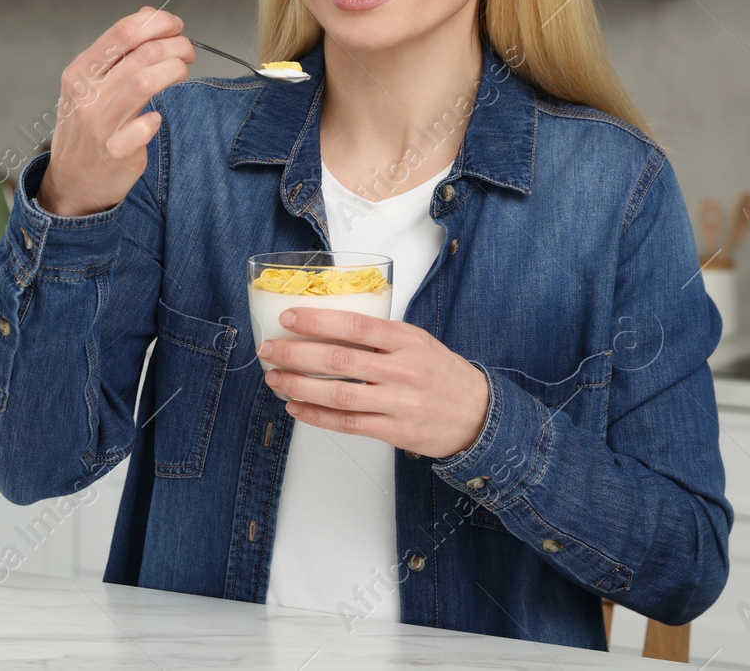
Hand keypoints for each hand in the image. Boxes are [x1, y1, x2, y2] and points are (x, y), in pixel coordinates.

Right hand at [36, 7, 194, 216]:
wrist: (70, 182)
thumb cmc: (85, 130)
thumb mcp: (89, 84)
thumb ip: (117, 51)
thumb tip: (146, 15)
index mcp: (80, 72)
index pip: (122, 32)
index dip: (157, 23)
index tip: (175, 26)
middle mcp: (87, 95)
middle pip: (141, 54)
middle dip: (175, 46)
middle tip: (187, 51)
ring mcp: (99, 124)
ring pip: (144, 83)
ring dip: (174, 71)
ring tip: (182, 71)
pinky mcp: (115, 151)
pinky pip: (144, 127)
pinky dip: (155, 119)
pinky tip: (157, 118)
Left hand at [256, 307, 489, 458]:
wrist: (480, 415)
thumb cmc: (441, 373)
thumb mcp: (417, 341)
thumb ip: (380, 334)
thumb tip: (327, 322)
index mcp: (407, 340)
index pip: (356, 325)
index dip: (318, 320)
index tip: (288, 317)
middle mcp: (402, 370)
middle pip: (339, 360)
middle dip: (296, 354)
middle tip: (269, 349)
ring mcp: (399, 403)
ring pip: (339, 395)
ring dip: (300, 386)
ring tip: (275, 378)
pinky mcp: (396, 432)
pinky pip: (349, 424)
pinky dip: (318, 417)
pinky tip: (296, 407)